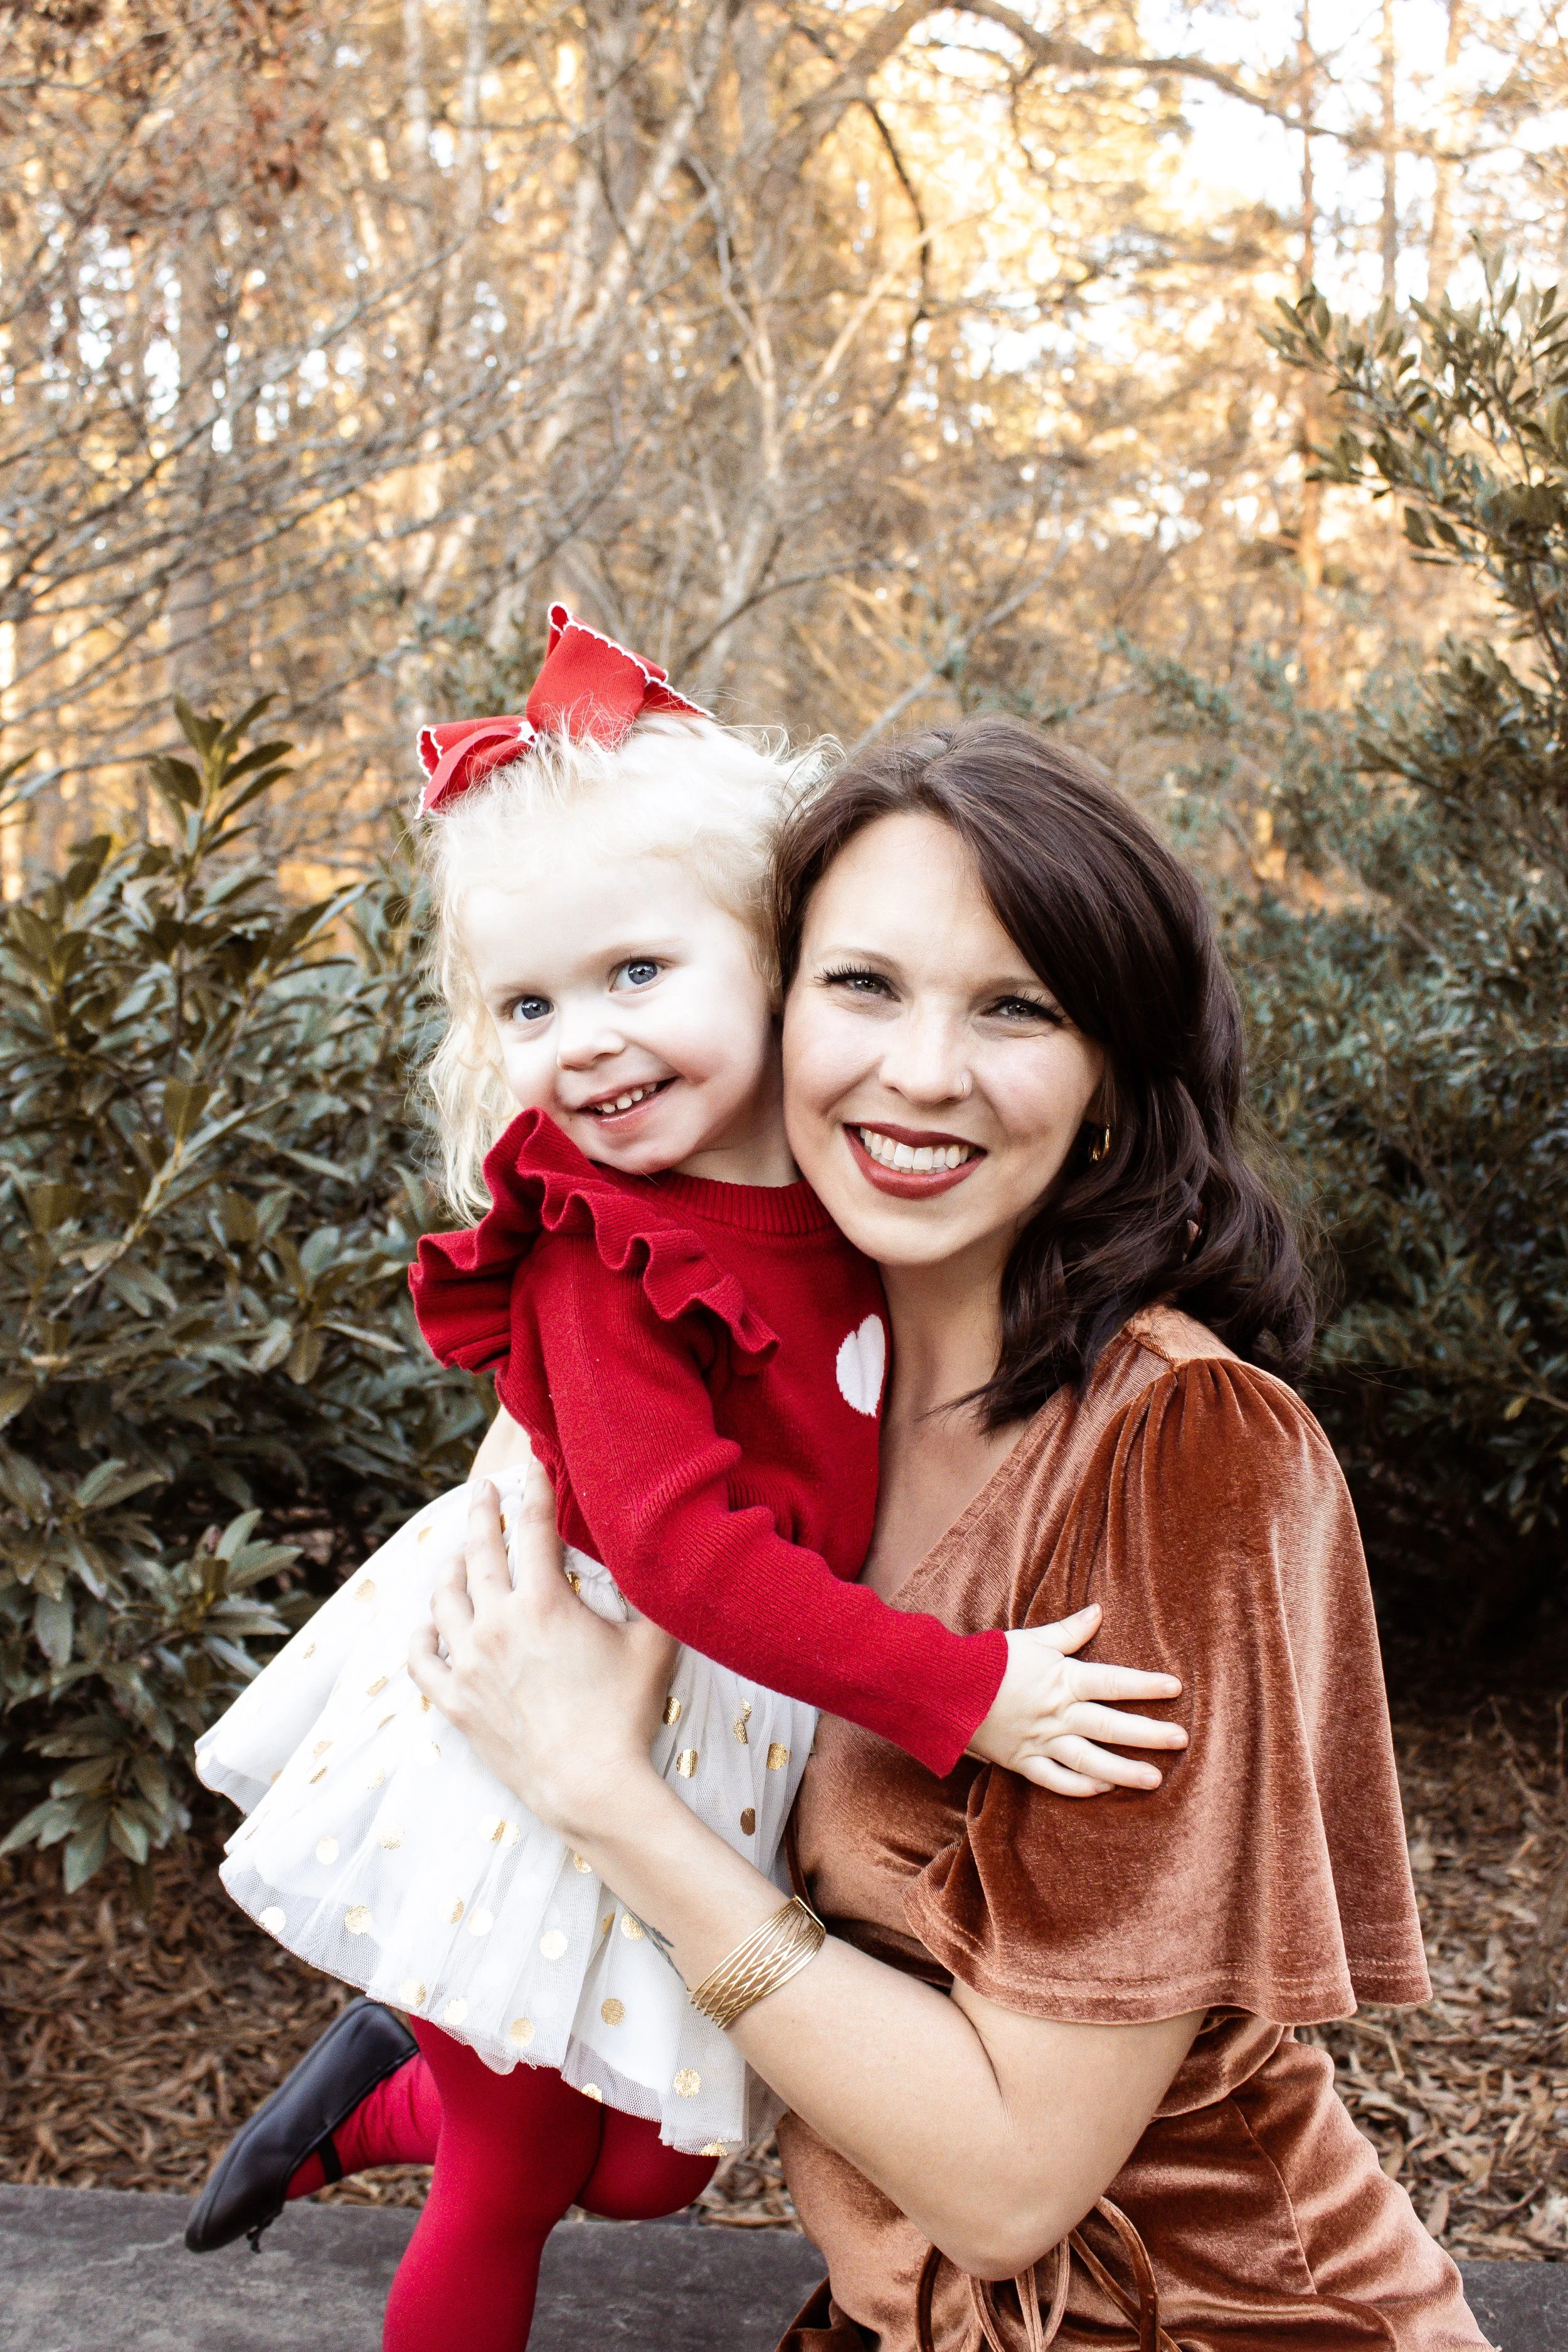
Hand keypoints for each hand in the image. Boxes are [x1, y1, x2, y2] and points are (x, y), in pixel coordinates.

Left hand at [407, 1468, 675, 1840]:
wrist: (589, 1786)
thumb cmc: (627, 1714)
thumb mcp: (653, 1643)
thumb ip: (651, 1594)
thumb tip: (656, 1555)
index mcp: (542, 1602)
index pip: (531, 1527)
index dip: (533, 1488)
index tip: (531, 1464)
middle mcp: (495, 1624)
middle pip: (478, 1551)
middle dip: (479, 1511)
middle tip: (482, 1489)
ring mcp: (467, 1663)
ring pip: (443, 1598)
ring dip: (450, 1568)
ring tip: (457, 1555)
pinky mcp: (454, 1701)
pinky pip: (420, 1658)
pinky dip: (421, 1635)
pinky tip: (428, 1625)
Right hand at [966, 1604, 1185, 1796]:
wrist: (944, 1689)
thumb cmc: (991, 1660)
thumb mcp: (1032, 1640)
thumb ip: (1069, 1631)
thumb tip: (1099, 1611)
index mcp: (1061, 1680)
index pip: (1112, 1682)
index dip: (1145, 1685)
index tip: (1175, 1687)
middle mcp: (1057, 1714)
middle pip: (1110, 1725)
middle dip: (1148, 1733)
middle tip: (1182, 1739)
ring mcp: (1041, 1741)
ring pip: (1089, 1760)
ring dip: (1124, 1770)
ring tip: (1155, 1779)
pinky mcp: (1023, 1762)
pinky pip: (1056, 1780)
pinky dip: (1081, 1787)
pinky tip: (1105, 1789)